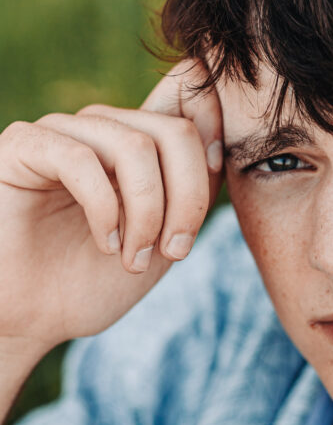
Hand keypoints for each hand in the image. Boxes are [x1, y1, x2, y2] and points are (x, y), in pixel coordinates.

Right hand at [0, 59, 224, 353]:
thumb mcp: (166, 235)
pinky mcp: (22, 147)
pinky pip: (79, 159)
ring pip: (134, 146)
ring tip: (135, 260)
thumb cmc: (93, 282)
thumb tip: (219, 125)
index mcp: (136, 142)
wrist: (30, 320)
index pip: (191, 104)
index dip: (214, 146)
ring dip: (148, 213)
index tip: (204, 203)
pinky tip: (105, 244)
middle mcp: (100, 128)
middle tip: (175, 252)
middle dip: (188, 200)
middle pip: (174, 132)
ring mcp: (61, 132)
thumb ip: (195, 183)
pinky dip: (104, 209)